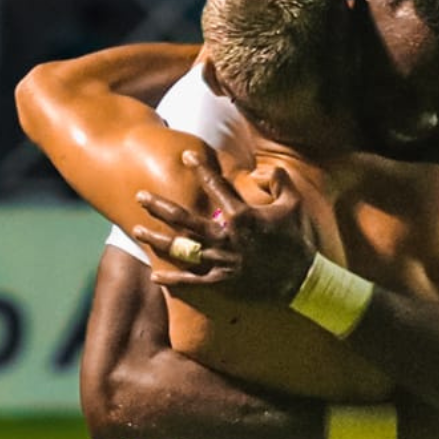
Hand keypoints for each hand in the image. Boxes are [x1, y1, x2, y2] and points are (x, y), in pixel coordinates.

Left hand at [132, 150, 316, 301]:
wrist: (302, 280)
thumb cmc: (296, 240)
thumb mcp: (294, 205)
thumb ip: (280, 181)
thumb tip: (267, 169)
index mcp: (242, 216)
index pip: (216, 186)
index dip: (200, 169)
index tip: (186, 156)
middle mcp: (226, 238)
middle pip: (185, 219)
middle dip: (160, 206)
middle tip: (140, 195)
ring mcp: (221, 261)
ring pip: (182, 250)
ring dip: (157, 240)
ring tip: (136, 230)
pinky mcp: (221, 283)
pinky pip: (191, 282)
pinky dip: (172, 280)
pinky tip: (154, 275)